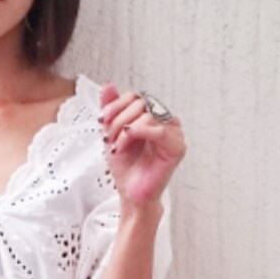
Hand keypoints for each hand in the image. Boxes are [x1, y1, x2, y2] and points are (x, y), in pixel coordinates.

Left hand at [98, 82, 185, 206]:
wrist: (130, 193)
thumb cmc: (126, 167)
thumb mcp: (113, 132)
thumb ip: (112, 108)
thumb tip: (108, 85)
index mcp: (152, 115)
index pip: (135, 96)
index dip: (116, 105)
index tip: (102, 120)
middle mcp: (165, 121)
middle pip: (140, 102)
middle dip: (119, 119)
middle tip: (109, 138)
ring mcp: (173, 133)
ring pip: (147, 114)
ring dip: (126, 129)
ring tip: (118, 146)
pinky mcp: (177, 147)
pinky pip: (160, 130)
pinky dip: (141, 132)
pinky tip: (129, 140)